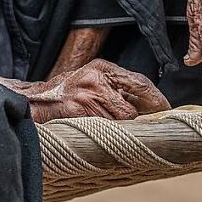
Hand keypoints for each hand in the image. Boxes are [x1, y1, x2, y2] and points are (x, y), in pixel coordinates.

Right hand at [23, 59, 169, 122]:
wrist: (36, 101)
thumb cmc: (69, 92)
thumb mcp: (94, 79)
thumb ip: (119, 87)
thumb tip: (152, 105)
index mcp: (102, 68)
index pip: (140, 83)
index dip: (156, 100)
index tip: (165, 110)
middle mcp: (95, 80)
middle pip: (130, 110)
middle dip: (133, 121)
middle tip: (131, 125)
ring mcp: (85, 97)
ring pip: (117, 123)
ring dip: (115, 129)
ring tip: (102, 124)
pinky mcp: (76, 113)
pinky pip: (102, 130)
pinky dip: (102, 133)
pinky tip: (93, 129)